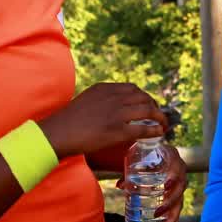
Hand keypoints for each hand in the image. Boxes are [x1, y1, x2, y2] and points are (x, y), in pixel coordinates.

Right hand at [37, 83, 167, 159]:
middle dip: (154, 106)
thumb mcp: (86, 100)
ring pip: (147, 110)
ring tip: (163, 124)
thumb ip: (101, 100)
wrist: (58, 133)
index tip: (148, 105)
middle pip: (143, 97)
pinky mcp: (118, 131)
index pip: (132, 88)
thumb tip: (112, 108)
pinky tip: (159, 133)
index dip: (144, 97)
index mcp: (105, 88)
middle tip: (158, 116)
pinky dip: (155, 130)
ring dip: (159, 117)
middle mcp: (113, 97)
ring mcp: (117, 114)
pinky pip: (144, 128)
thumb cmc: (68, 120)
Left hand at [115, 144, 186, 221]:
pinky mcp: (175, 195)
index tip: (167, 185)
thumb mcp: (136, 159)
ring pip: (179, 202)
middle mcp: (179, 172)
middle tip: (157, 213)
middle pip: (180, 190)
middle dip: (170, 203)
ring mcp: (178, 185)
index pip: (177, 168)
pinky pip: (177, 209)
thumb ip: (130, 171)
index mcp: (173, 159)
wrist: (153, 151)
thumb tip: (120, 185)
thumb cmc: (145, 154)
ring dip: (172, 217)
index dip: (174, 176)